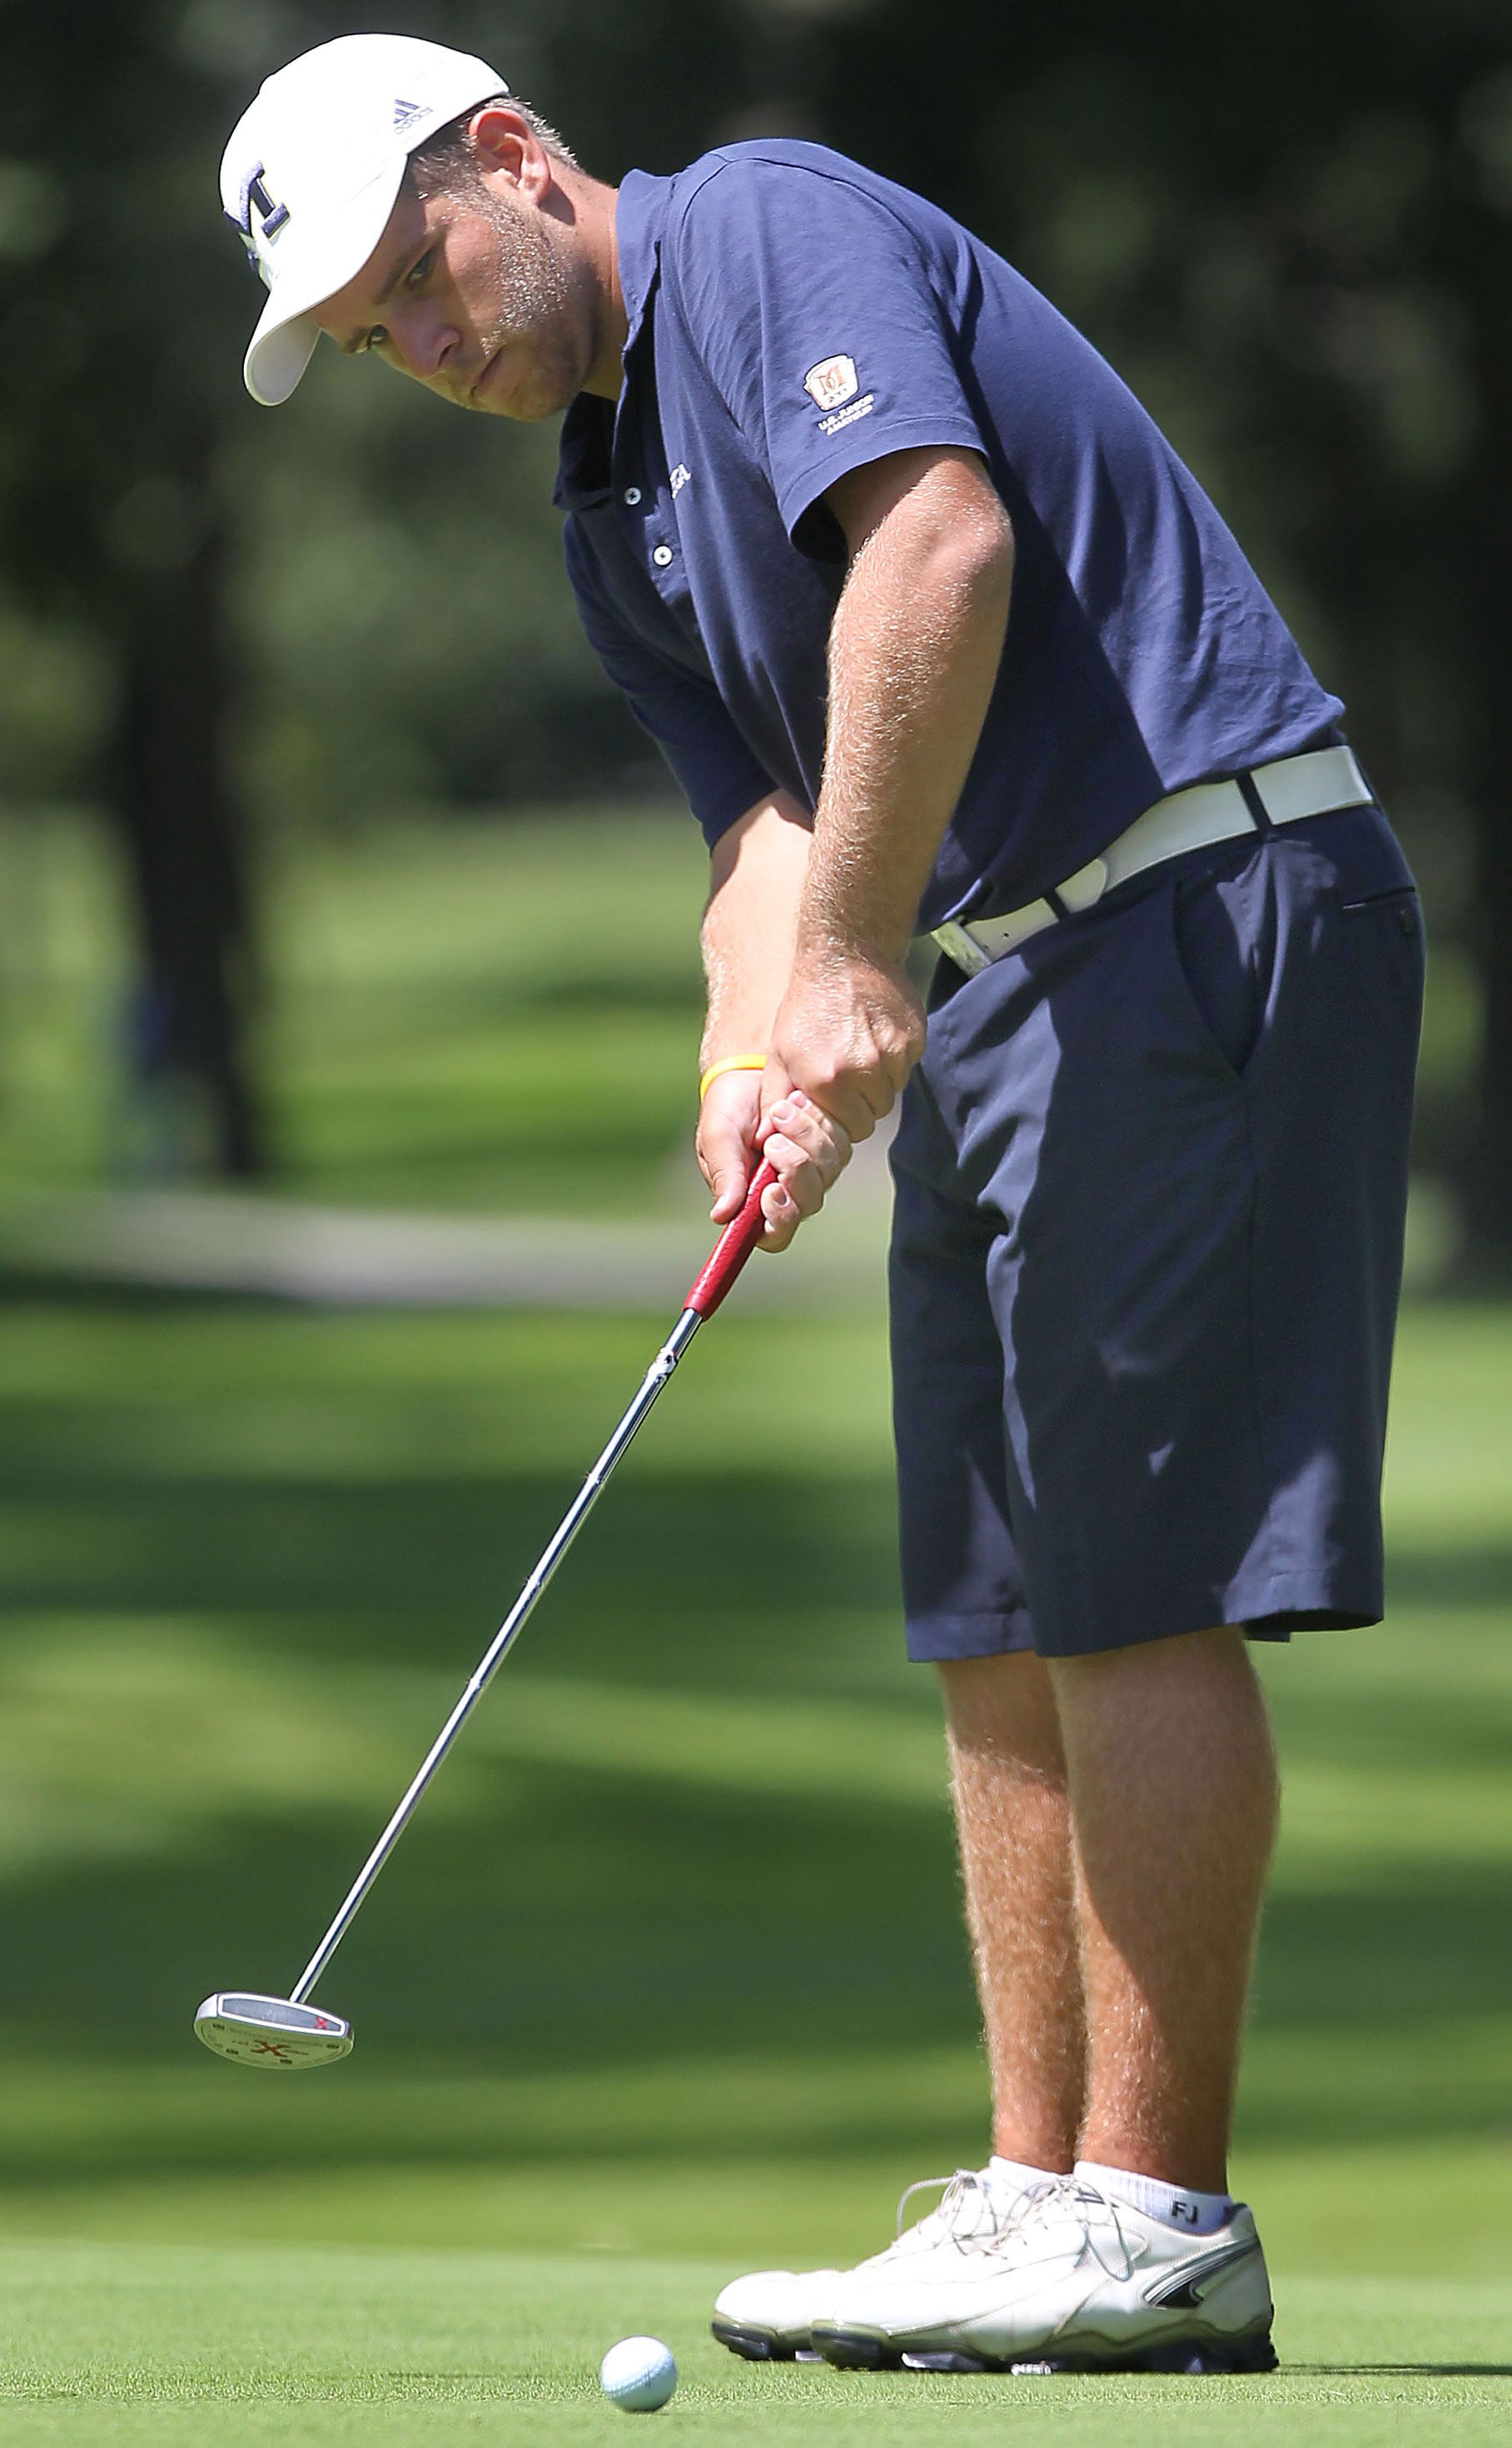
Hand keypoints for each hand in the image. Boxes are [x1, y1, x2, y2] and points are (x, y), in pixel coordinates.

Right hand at [695, 1065, 852, 1254]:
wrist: (749, 1072)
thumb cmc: (727, 1111)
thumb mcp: (718, 1138)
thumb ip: (723, 1175)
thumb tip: (722, 1215)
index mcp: (755, 1202)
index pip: (775, 1234)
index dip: (779, 1218)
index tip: (771, 1190)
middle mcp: (788, 1192)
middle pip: (808, 1203)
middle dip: (795, 1169)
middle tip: (773, 1138)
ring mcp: (814, 1170)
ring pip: (828, 1172)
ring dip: (806, 1139)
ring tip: (780, 1109)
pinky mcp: (831, 1146)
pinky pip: (840, 1145)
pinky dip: (820, 1122)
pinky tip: (799, 1101)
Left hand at [766, 947, 926, 1144]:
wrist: (843, 956)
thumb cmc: (806, 1008)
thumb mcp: (778, 1054)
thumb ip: (774, 1099)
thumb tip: (768, 1138)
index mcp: (826, 1080)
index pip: (852, 1129)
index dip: (845, 1119)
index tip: (838, 1103)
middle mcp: (862, 1070)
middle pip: (875, 1113)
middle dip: (863, 1104)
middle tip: (849, 1078)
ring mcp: (893, 1054)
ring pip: (893, 1090)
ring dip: (879, 1081)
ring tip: (860, 1053)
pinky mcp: (913, 1039)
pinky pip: (908, 1066)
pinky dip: (895, 1059)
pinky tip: (875, 1036)